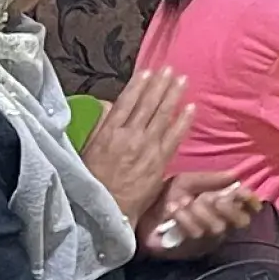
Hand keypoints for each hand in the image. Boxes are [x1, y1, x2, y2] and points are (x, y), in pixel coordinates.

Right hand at [81, 68, 192, 223]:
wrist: (106, 210)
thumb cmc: (92, 182)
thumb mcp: (86, 152)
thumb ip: (99, 128)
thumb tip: (108, 107)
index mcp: (108, 133)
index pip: (126, 102)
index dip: (138, 86)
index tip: (147, 71)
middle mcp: (129, 136)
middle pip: (148, 104)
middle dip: (160, 85)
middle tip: (170, 69)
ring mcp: (146, 147)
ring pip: (162, 115)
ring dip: (173, 96)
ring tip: (182, 80)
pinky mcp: (160, 161)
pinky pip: (175, 136)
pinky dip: (183, 121)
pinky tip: (191, 107)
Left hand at [136, 171, 263, 259]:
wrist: (139, 215)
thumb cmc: (165, 198)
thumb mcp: (187, 182)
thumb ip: (210, 179)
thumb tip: (235, 174)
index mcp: (223, 207)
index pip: (249, 207)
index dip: (250, 201)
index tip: (242, 192)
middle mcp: (220, 225)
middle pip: (240, 221)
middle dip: (225, 207)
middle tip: (207, 199)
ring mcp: (206, 241)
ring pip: (217, 227)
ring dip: (198, 212)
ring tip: (180, 205)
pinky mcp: (191, 251)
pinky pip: (197, 235)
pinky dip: (185, 220)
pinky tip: (174, 213)